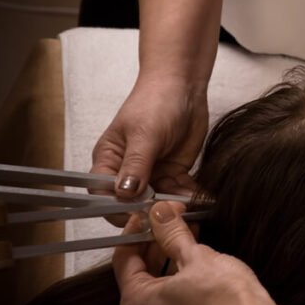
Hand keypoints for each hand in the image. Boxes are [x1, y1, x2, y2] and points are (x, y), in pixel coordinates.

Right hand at [91, 75, 208, 201]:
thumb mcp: (145, 134)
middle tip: (170, 211)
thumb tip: (124, 194)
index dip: (117, 210)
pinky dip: (189, 197)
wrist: (184, 89)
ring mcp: (152, 174)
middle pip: (133, 204)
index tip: (137, 215)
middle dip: (150, 211)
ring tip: (189, 206)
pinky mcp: (173, 173)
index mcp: (109, 161)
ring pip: (159, 202)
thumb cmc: (155, 103)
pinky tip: (201, 199)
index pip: (103, 196)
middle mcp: (128, 172)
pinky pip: (179, 193)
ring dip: (173, 206)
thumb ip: (136, 165)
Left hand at [113, 201, 275, 304]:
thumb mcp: (194, 255)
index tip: (150, 216)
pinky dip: (181, 286)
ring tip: (190, 241)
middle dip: (157, 247)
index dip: (137, 232)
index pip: (124, 260)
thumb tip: (159, 213)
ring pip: (159, 292)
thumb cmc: (222, 295)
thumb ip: (171, 233)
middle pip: (141, 277)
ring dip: (170, 264)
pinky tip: (199, 268)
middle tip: (173, 223)